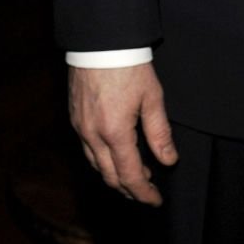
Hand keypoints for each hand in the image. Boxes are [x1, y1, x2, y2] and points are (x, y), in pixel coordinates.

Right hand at [69, 64, 176, 204]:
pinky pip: (87, 150)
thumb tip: (168, 160)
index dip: (143, 193)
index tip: (155, 201)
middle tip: (147, 192)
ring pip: (96, 165)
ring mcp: (80, 128)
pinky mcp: (74, 118)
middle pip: (110, 176)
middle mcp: (92, 135)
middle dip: (129, 189)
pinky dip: (102, 161)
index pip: (130, 175)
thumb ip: (160, 133)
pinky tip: (115, 156)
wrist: (99, 42)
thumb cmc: (129, 66)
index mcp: (115, 133)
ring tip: (135, 177)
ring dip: (115, 176)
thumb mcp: (153, 98)